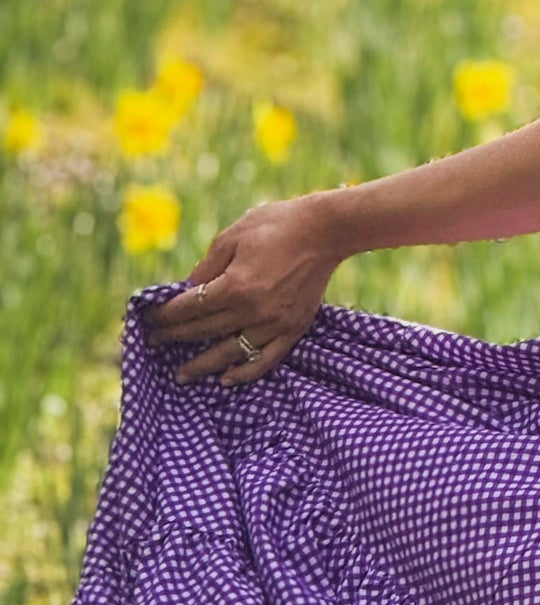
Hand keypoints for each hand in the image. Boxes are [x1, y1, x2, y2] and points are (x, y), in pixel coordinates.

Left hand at [140, 195, 342, 386]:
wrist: (325, 230)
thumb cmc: (275, 225)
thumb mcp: (231, 237)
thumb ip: (206, 268)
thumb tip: (187, 291)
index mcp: (236, 285)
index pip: (189, 308)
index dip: (166, 315)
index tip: (150, 319)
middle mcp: (254, 310)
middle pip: (204, 331)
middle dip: (175, 337)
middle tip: (155, 342)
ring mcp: (276, 323)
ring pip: (231, 353)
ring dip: (203, 365)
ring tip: (182, 375)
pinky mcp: (294, 329)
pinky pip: (266, 359)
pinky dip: (245, 372)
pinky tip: (226, 379)